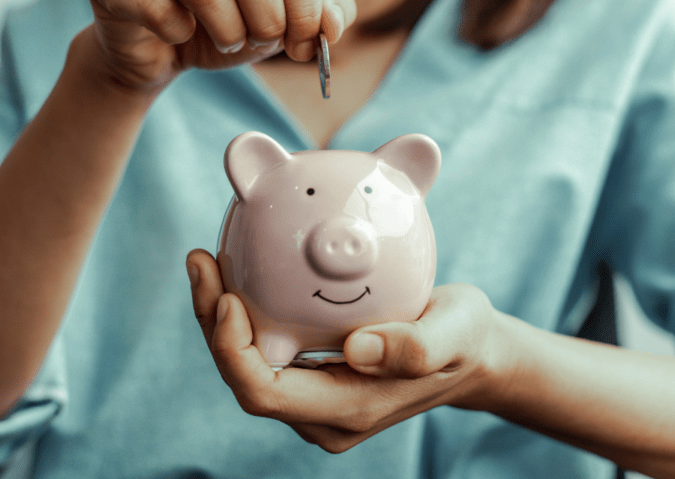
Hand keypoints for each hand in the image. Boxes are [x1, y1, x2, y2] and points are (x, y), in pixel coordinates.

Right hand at [82, 0, 356, 93]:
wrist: (155, 51)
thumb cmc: (221, 23)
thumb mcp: (280, 19)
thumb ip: (321, 12)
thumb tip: (332, 24)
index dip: (307, 9)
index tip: (304, 43)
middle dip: (268, 21)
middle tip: (262, 43)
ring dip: (228, 31)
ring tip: (227, 41)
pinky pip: (160, 10)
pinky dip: (179, 35)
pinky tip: (178, 34)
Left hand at [187, 249, 500, 452]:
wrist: (471, 353)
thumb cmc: (465, 339)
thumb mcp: (456, 332)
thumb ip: (416, 346)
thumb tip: (356, 350)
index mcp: (348, 410)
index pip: (264, 393)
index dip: (232, 352)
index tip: (228, 297)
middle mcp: (322, 414)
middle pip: (244, 378)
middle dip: (212, 324)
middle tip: (202, 260)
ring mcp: (315, 399)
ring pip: (248, 363)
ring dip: (219, 316)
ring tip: (207, 260)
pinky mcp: (314, 377)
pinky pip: (264, 349)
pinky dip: (245, 313)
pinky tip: (238, 269)